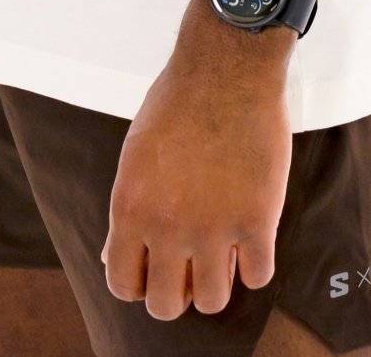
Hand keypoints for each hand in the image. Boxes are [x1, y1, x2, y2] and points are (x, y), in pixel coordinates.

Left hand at [102, 21, 293, 320]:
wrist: (227, 67)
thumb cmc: (179, 102)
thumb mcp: (136, 156)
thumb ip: (128, 211)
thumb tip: (112, 256)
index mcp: (131, 210)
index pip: (123, 285)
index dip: (141, 284)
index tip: (157, 269)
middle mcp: (168, 227)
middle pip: (167, 305)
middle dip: (178, 292)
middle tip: (192, 266)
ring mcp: (214, 227)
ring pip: (213, 301)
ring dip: (217, 283)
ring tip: (224, 254)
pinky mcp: (257, 219)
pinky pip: (258, 276)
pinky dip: (255, 264)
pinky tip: (253, 238)